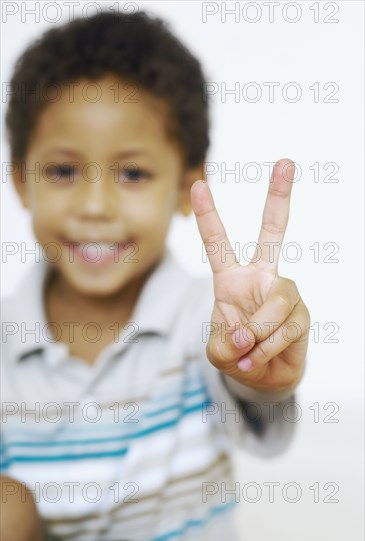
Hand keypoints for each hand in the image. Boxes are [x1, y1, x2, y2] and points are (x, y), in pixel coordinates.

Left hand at [191, 159, 309, 393]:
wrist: (263, 378)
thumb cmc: (236, 355)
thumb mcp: (217, 352)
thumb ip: (224, 343)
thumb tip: (245, 335)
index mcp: (232, 279)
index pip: (219, 243)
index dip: (208, 215)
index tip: (199, 184)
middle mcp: (262, 277)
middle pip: (274, 233)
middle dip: (279, 197)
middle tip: (286, 162)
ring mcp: (284, 293)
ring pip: (274, 303)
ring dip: (257, 334)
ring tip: (247, 355)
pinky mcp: (302, 314)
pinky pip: (286, 327)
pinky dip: (268, 348)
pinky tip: (259, 358)